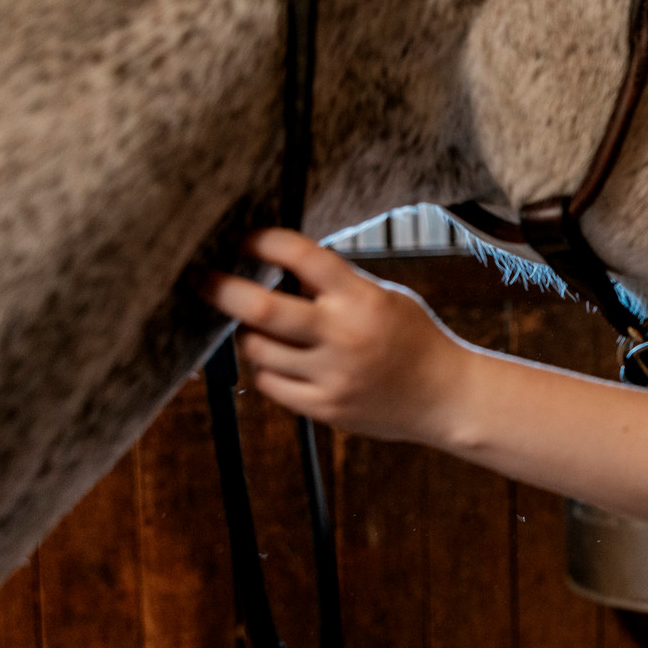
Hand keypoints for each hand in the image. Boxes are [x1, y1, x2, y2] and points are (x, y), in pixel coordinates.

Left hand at [195, 229, 474, 443]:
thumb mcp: (386, 298)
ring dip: (252, 335)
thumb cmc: (413, 340)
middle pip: (261, 309)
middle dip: (222, 290)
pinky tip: (286, 363)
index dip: (264, 242)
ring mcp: (332, 376)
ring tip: (263, 329)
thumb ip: (338, 286)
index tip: (244, 239)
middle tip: (201, 279)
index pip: (302, 256)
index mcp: (362, 299)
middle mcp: (344, 335)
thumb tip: (279, 268)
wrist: (445, 397)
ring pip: (258, 349)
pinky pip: (270, 384)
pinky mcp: (324, 408)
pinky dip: (269, 370)